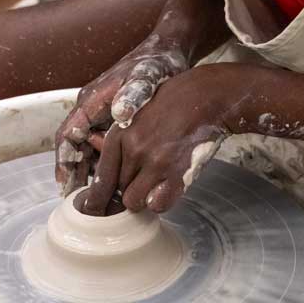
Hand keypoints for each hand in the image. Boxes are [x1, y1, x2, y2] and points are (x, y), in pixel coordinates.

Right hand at [55, 34, 187, 195]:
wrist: (169, 50)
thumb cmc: (156, 63)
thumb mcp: (147, 76)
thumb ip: (134, 93)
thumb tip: (120, 114)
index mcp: (91, 100)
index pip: (68, 136)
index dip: (64, 162)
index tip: (65, 187)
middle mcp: (93, 109)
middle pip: (75, 147)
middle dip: (75, 174)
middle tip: (81, 203)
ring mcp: (104, 115)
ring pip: (90, 150)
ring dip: (90, 173)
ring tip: (96, 201)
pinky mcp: (118, 120)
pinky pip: (106, 147)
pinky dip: (107, 165)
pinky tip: (116, 185)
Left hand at [80, 65, 232, 215]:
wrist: (207, 97)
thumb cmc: (174, 101)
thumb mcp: (138, 111)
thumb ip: (119, 136)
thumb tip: (96, 149)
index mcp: (119, 134)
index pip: (101, 178)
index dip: (98, 197)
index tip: (97, 207)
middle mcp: (134, 149)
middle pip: (118, 190)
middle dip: (128, 188)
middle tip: (143, 178)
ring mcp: (155, 162)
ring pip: (134, 201)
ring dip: (143, 196)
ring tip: (156, 181)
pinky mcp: (177, 172)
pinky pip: (157, 205)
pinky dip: (161, 201)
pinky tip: (168, 187)